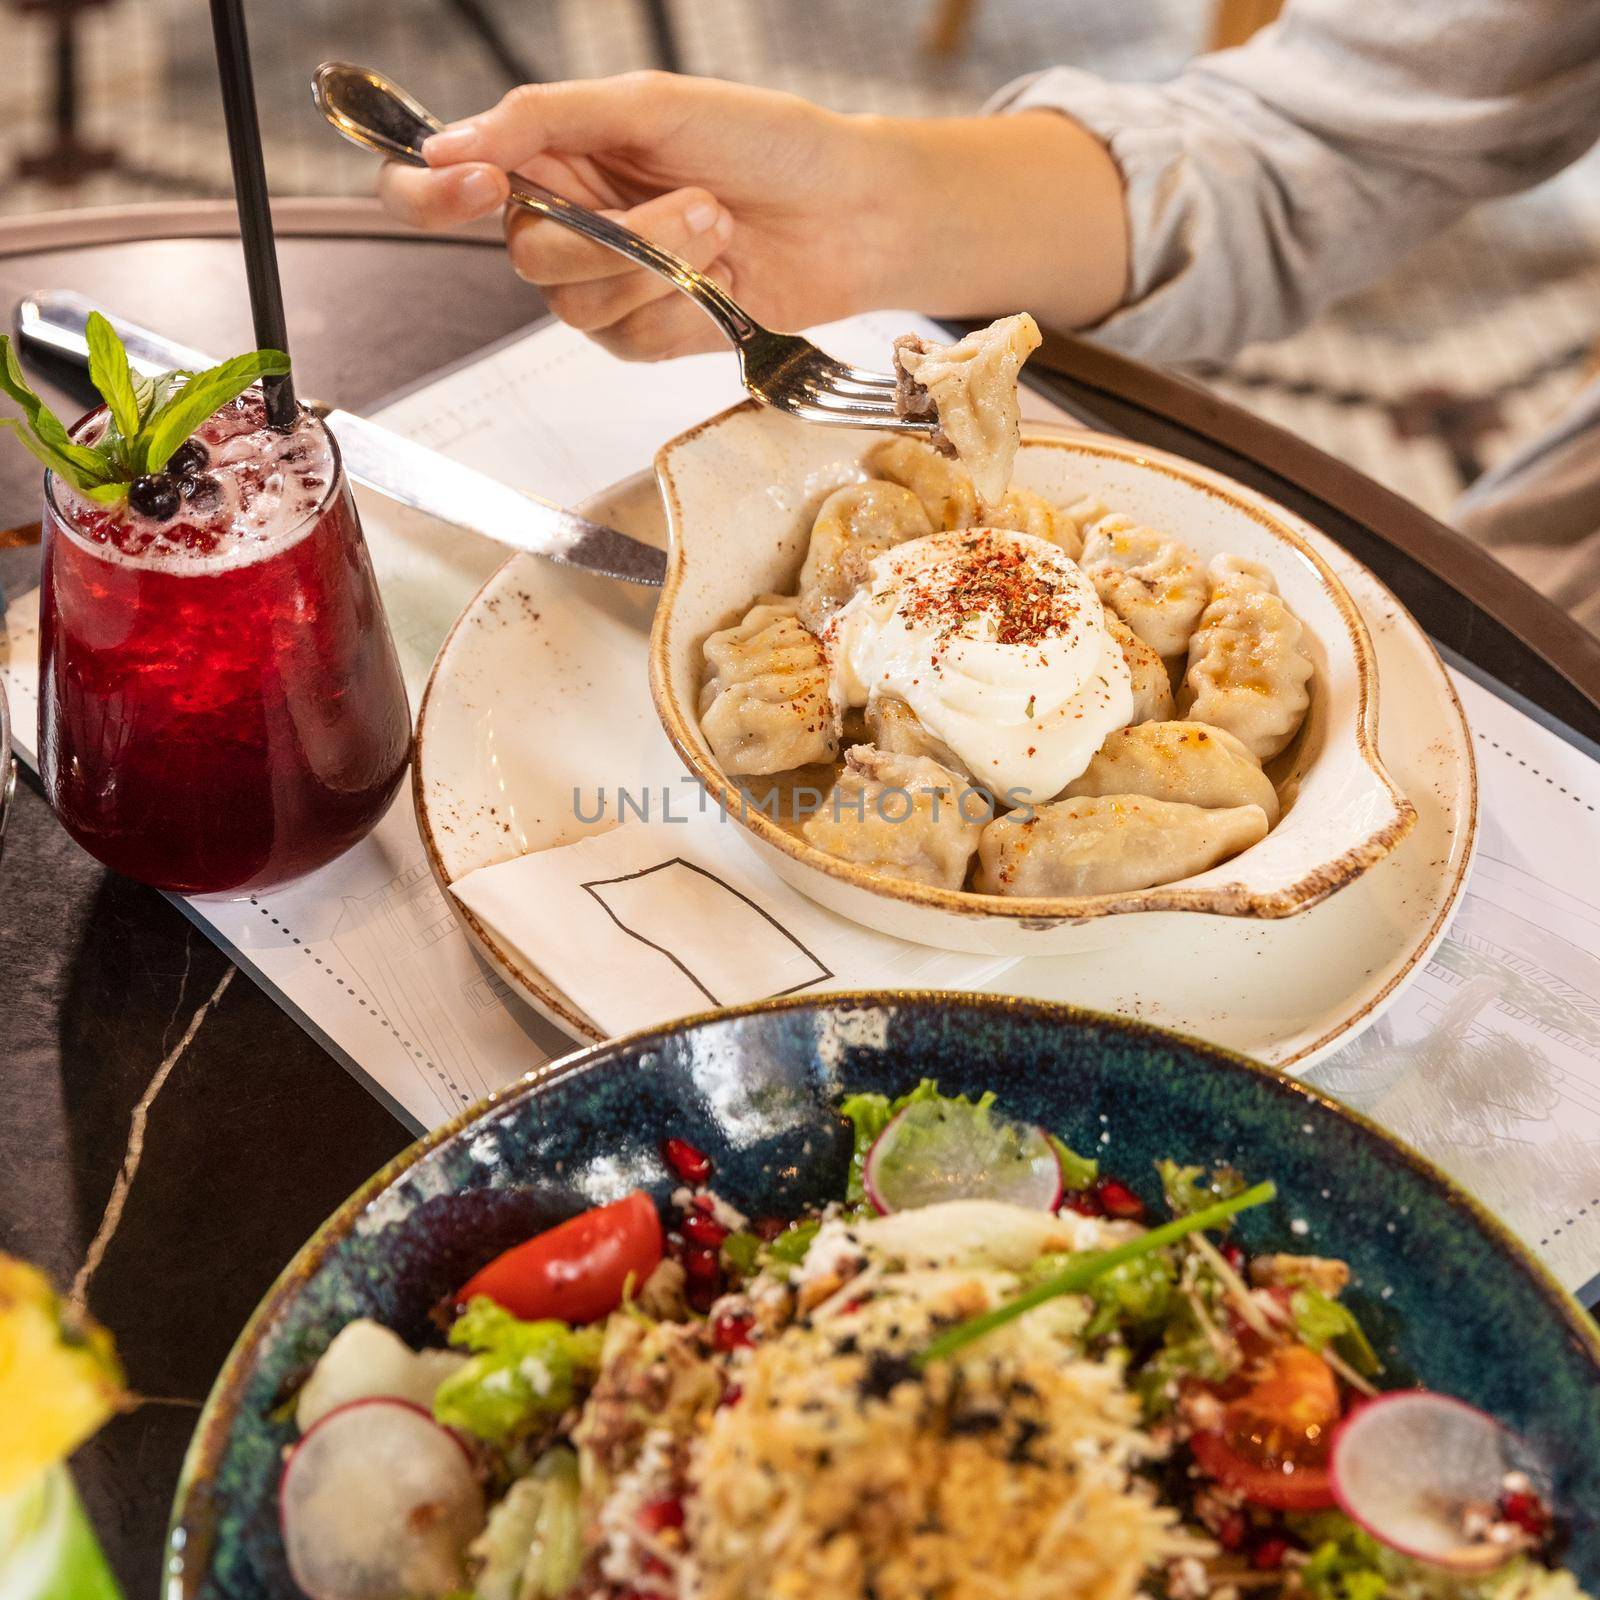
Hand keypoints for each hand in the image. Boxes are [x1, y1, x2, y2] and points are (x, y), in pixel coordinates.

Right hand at [380, 74, 894, 358]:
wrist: (849, 211)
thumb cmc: (767, 144)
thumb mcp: (650, 103)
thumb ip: (543, 119)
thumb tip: (448, 144)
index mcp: (550, 156)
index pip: (442, 187)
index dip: (431, 195)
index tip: (476, 184)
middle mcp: (566, 224)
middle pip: (524, 257)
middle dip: (607, 238)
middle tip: (694, 201)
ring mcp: (607, 287)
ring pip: (577, 306)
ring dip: (657, 267)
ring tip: (721, 224)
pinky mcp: (648, 335)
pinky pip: (630, 340)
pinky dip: (682, 307)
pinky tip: (724, 276)